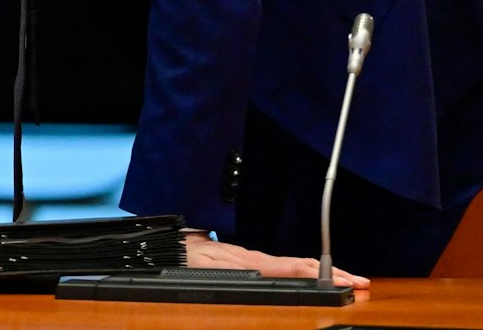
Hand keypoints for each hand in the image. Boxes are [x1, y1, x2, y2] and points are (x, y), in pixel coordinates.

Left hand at [183, 233, 368, 288]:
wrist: (169, 245)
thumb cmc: (186, 258)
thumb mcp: (207, 265)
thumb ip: (234, 267)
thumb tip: (262, 268)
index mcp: (250, 261)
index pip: (294, 267)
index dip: (320, 274)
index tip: (343, 280)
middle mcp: (255, 259)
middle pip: (301, 265)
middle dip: (332, 272)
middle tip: (360, 282)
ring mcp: (252, 258)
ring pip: (294, 264)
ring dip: (323, 271)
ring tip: (348, 279)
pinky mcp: (246, 259)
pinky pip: (282, 265)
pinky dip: (304, 269)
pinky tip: (314, 274)